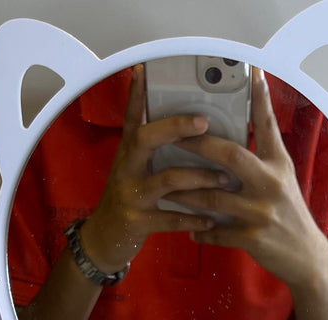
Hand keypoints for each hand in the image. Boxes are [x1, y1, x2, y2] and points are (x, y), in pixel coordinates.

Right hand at [79, 65, 232, 274]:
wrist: (103, 240)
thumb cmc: (127, 200)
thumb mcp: (133, 170)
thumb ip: (152, 150)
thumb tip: (183, 127)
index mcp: (128, 153)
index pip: (132, 117)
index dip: (137, 94)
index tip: (145, 70)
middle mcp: (126, 168)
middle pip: (147, 138)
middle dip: (176, 128)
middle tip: (205, 123)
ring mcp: (130, 195)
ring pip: (167, 179)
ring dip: (200, 177)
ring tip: (224, 179)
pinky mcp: (137, 222)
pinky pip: (170, 218)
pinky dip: (193, 218)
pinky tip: (211, 218)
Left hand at [173, 69, 327, 287]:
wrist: (305, 257)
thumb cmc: (289, 214)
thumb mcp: (283, 179)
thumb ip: (263, 157)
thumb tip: (239, 131)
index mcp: (278, 164)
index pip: (267, 125)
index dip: (260, 98)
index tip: (252, 72)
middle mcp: (270, 183)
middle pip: (230, 155)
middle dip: (199, 144)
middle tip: (174, 135)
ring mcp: (261, 211)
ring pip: (213, 198)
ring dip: (186, 194)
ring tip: (167, 188)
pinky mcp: (252, 237)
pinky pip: (217, 232)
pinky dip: (202, 231)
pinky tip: (190, 229)